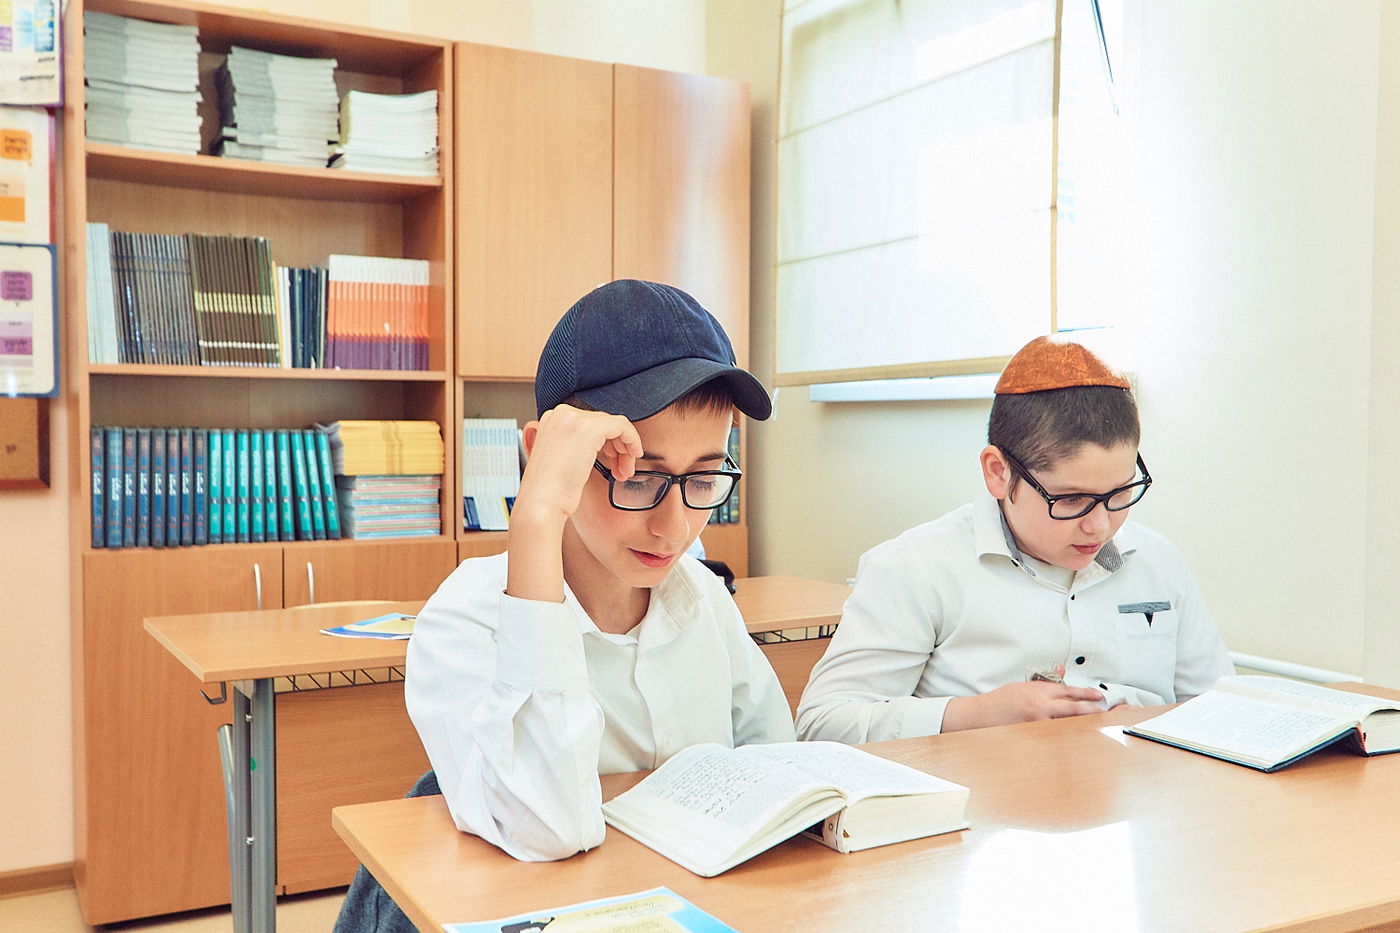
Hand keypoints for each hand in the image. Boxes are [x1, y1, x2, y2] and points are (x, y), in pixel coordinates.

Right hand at [505, 405, 643, 604]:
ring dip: (624, 446)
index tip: (611, 466)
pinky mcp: (587, 430)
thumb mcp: (555, 480)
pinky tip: (629, 469)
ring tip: (626, 472)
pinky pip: (621, 426)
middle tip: (624, 470)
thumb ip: (560, 465)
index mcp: (548, 425)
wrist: (540, 513)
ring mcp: (572, 421)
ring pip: (613, 424)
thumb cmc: (546, 505)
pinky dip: (630, 444)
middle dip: (615, 444)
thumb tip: (557, 476)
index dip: (602, 443)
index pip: (586, 424)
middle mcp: (558, 416)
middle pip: (601, 421)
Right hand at [942, 681, 1105, 731]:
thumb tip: (1062, 671)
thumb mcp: (1023, 686)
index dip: (1086, 694)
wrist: (981, 714)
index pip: (1068, 690)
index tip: (1098, 696)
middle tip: (1102, 712)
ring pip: (1066, 723)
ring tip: (1092, 727)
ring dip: (1079, 725)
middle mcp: (1039, 704)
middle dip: (1090, 710)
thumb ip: (1045, 682)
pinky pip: (1053, 735)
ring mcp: (1036, 720)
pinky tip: (1072, 740)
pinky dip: (1063, 736)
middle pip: (1072, 707)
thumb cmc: (1000, 701)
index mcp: (1038, 690)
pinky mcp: (1032, 732)